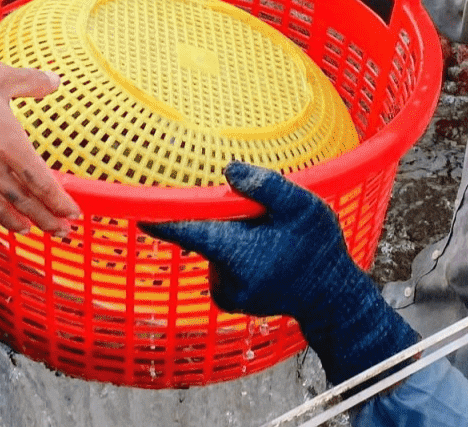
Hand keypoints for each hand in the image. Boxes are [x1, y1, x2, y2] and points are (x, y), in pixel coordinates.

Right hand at [0, 57, 79, 235]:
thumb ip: (30, 82)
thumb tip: (54, 81)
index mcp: (9, 147)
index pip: (41, 183)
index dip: (59, 201)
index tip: (73, 214)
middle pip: (23, 203)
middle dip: (45, 220)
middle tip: (61, 233)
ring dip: (14, 222)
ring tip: (27, 231)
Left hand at [141, 162, 416, 384]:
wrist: (332, 296)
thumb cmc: (318, 248)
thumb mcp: (302, 206)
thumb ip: (265, 186)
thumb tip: (229, 170)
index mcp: (237, 253)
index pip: (188, 232)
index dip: (161, 219)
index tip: (135, 209)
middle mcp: (226, 278)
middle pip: (206, 235)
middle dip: (224, 219)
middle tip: (260, 217)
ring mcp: (228, 292)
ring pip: (216, 247)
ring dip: (233, 235)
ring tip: (271, 237)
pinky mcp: (232, 297)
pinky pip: (223, 262)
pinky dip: (237, 251)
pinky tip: (266, 252)